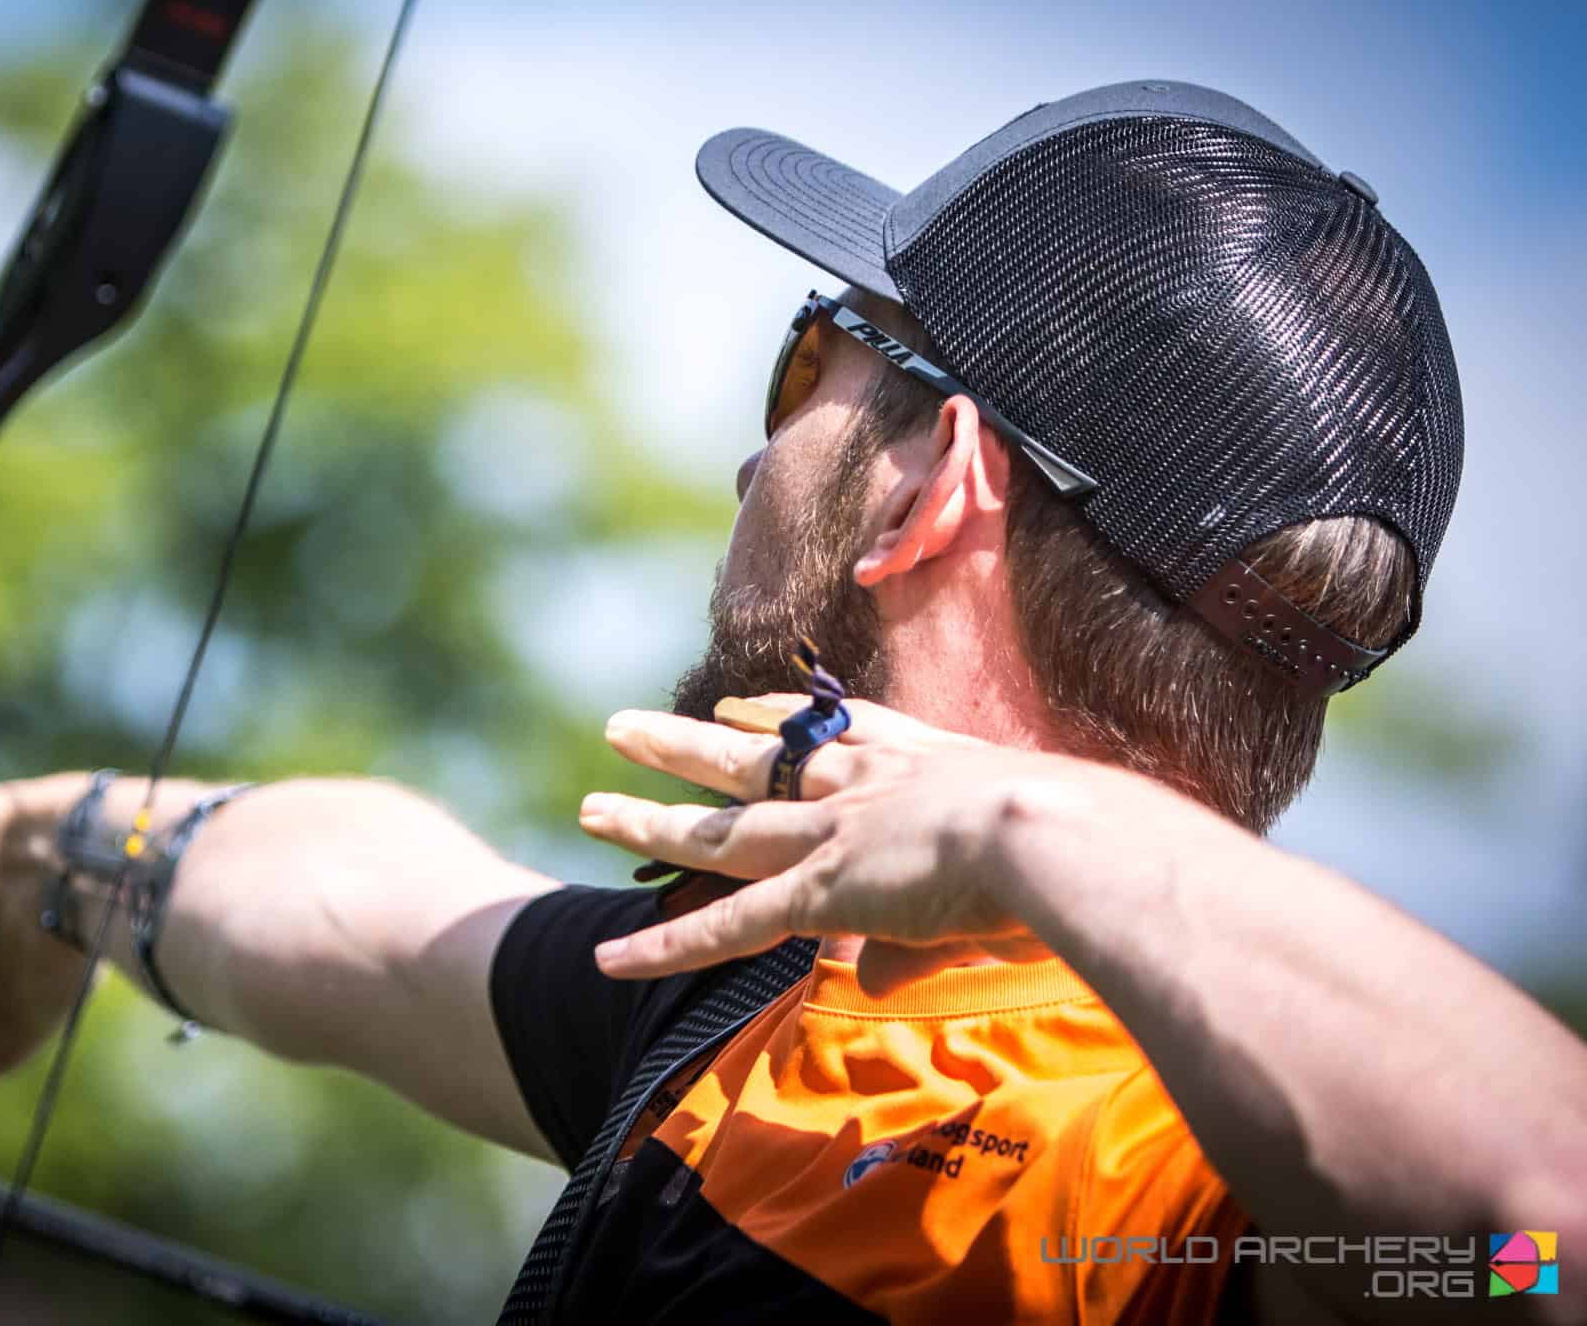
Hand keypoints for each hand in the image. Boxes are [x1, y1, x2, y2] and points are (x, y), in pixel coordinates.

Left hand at [578, 696, 1080, 978]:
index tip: (740, 705)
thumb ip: (937, 925)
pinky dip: (665, 948)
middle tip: (622, 727)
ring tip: (589, 803)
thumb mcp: (1020, 863)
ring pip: (723, 830)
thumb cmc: (1084, 846)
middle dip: (687, 747)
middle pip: (755, 762)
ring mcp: (835, 836)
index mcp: (929, 763)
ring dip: (651, 820)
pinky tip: (609, 958)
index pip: (839, 730)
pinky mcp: (820, 894)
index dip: (783, 718)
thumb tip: (874, 969)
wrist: (1065, 836)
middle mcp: (868, 787)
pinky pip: (725, 926)